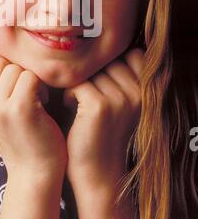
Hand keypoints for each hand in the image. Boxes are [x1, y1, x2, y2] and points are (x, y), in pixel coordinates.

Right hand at [0, 53, 67, 177]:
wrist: (35, 170)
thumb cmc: (20, 133)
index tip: (11, 84)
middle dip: (15, 71)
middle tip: (25, 91)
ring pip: (15, 67)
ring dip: (30, 79)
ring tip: (35, 98)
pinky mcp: (19, 109)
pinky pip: (30, 76)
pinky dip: (41, 86)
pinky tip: (43, 102)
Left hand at [63, 48, 143, 188]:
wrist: (98, 172)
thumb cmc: (104, 131)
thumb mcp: (121, 102)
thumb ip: (121, 75)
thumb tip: (102, 46)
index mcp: (148, 90)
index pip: (132, 54)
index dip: (112, 65)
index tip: (102, 82)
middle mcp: (139, 93)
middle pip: (108, 61)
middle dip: (94, 74)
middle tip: (87, 94)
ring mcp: (121, 99)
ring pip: (91, 71)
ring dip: (81, 84)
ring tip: (80, 103)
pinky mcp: (100, 106)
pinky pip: (77, 83)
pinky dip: (70, 93)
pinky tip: (72, 107)